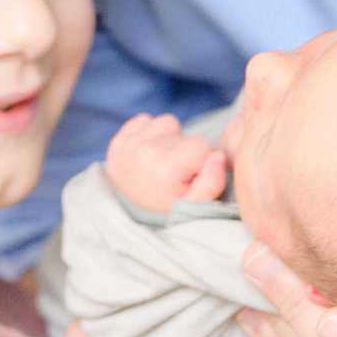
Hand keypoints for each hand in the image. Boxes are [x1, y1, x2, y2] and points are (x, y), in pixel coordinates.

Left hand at [104, 113, 229, 212]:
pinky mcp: (118, 140)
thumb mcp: (196, 206)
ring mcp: (129, 144)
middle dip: (185, 152)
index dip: (202, 161)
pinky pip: (145, 120)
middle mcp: (145, 151)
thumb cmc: (168, 209)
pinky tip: (149, 154)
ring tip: (163, 162)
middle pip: (186, 134)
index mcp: (166, 167)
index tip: (190, 177)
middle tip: (174, 174)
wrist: (130, 216)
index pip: (203, 144)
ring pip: (168, 123)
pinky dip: (151, 133)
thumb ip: (212, 183)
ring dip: (170, 139)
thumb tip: (218, 156)